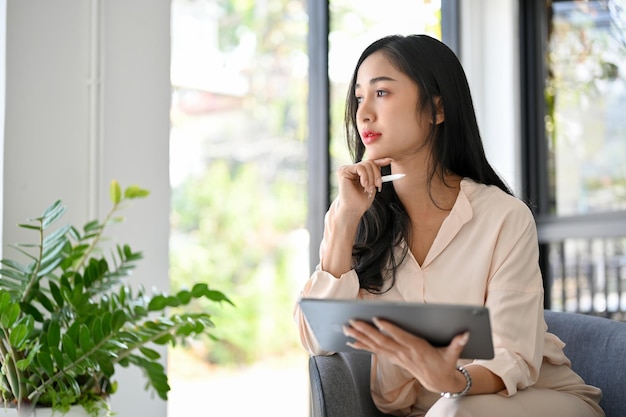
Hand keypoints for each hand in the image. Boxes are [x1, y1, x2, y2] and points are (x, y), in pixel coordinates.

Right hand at [335, 158, 392, 216]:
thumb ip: (377, 172)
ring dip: (371, 178)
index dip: (380, 161)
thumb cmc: (362, 201)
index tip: (390, 160)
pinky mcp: (343, 171)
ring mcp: (346, 169)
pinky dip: (365, 177)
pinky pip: (359, 168)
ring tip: (369, 189)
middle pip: (370, 162)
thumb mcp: (373, 184)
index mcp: (357, 172)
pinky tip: (364, 185)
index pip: (370, 163)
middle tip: (378, 186)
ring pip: (366, 165)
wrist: (353, 210)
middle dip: (377, 174)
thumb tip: (388, 159)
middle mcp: (351, 169)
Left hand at [343, 318, 469, 393]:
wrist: (439, 382)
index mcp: (418, 348)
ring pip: (376, 346)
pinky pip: (376, 352)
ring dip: (360, 337)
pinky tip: (351, 341)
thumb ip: (458, 343)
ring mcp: (398, 357)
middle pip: (383, 341)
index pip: (402, 337)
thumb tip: (465, 333)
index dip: (390, 329)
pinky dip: (363, 346)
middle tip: (352, 322)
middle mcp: (405, 353)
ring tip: (346, 329)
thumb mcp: (453, 354)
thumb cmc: (445, 363)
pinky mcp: (394, 359)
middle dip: (366, 331)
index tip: (378, 319)